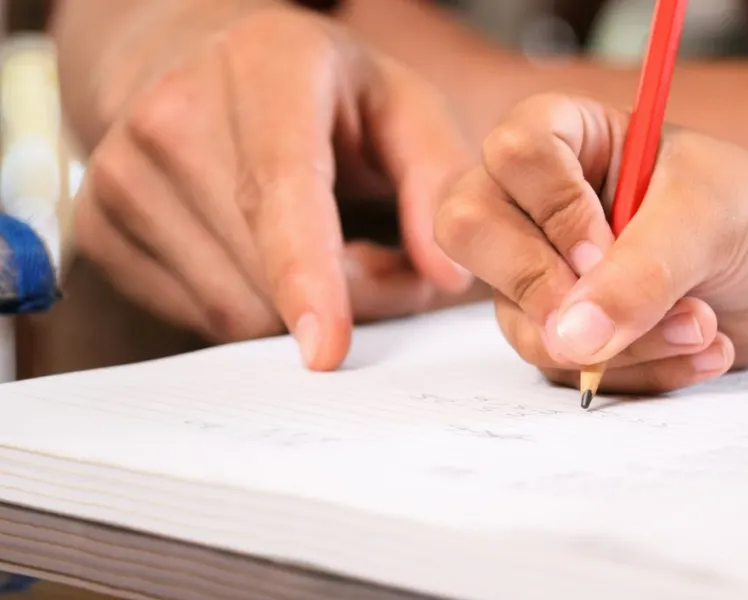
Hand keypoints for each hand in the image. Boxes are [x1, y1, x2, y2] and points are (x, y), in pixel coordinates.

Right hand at [73, 4, 473, 370]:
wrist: (191, 58)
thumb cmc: (316, 86)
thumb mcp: (399, 102)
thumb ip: (437, 179)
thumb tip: (448, 277)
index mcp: (262, 67)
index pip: (279, 186)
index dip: (306, 274)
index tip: (325, 349)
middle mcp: (172, 114)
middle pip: (265, 270)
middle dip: (349, 296)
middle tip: (389, 263)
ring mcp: (120, 172)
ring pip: (233, 307)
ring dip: (302, 308)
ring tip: (334, 253)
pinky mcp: (98, 226)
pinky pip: (198, 315)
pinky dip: (255, 308)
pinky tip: (273, 261)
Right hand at [435, 95, 747, 392]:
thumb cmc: (745, 211)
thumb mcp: (704, 223)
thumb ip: (640, 273)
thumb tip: (570, 339)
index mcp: (563, 134)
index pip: (515, 153)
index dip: (556, 208)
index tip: (611, 245)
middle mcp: (531, 199)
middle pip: (471, 229)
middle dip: (548, 286)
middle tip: (618, 313)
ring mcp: (536, 268)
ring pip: (523, 319)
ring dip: (623, 342)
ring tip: (704, 327)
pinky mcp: (558, 328)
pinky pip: (566, 366)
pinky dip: (639, 370)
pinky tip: (700, 350)